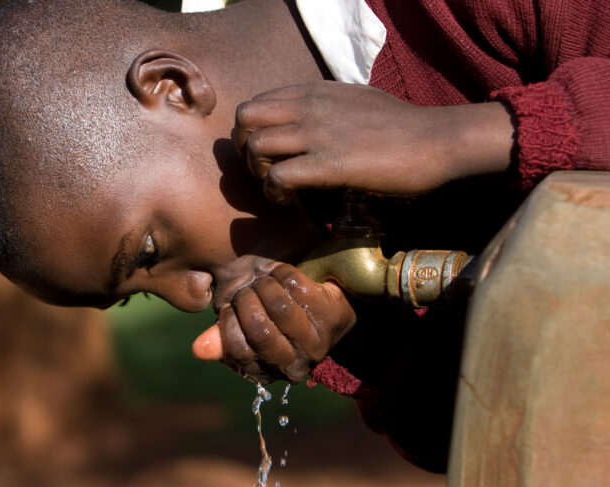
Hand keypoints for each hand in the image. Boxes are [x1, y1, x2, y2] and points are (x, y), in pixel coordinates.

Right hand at [192, 263, 354, 382]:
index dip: (230, 324)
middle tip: (246, 291)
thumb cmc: (277, 319)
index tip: (230, 308)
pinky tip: (279, 273)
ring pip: (280, 308)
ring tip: (262, 281)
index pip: (240, 351)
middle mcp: (296, 364)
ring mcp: (316, 341)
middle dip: (247, 302)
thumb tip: (198, 350)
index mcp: (271, 371)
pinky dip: (282, 273)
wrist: (324, 302)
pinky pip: (296, 287)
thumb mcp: (247, 329)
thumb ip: (223, 338)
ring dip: (265, 287)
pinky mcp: (330, 315)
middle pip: (260, 331)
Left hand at [233, 81, 513, 201]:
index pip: (259, 101)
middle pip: (245, 118)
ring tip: (275, 187)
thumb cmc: (403, 126)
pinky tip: (286, 200)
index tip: (268, 150)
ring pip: (255, 146)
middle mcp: (311, 107)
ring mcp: (318, 134)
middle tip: (262, 168)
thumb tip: (314, 118)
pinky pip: (277, 176)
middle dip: (244, 147)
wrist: (438, 140)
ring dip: (257, 172)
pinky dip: (273, 192)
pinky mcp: (328, 165)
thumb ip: (329, 106)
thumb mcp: (358, 101)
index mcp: (317, 91)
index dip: (253, 129)